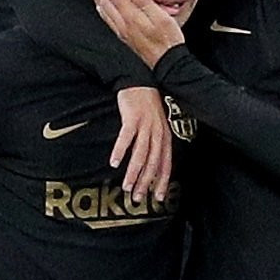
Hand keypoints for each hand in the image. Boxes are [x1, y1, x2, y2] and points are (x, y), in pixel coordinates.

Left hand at [88, 0, 185, 66]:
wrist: (167, 62)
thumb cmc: (168, 40)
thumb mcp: (162, 18)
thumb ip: (145, 2)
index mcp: (132, 17)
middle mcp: (123, 24)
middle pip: (105, 0)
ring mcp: (122, 31)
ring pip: (104, 10)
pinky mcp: (124, 37)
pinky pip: (107, 20)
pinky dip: (102, 9)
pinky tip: (101, 7)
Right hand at [111, 86, 172, 204]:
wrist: (139, 81)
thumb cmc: (146, 106)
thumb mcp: (156, 125)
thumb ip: (154, 144)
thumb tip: (149, 165)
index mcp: (165, 136)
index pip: (166, 164)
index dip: (162, 182)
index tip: (158, 198)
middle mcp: (158, 133)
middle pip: (153, 163)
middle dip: (146, 183)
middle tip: (138, 198)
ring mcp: (146, 126)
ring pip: (141, 154)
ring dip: (133, 172)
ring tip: (126, 186)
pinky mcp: (132, 119)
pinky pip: (126, 138)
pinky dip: (120, 151)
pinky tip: (114, 162)